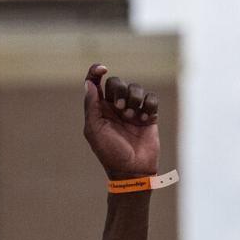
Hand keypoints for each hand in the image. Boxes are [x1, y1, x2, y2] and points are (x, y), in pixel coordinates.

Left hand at [83, 64, 159, 179]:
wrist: (132, 171)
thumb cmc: (110, 153)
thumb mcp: (94, 131)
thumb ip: (91, 106)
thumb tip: (88, 84)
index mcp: (99, 110)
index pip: (95, 83)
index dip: (96, 71)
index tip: (103, 68)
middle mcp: (115, 107)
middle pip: (117, 82)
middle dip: (120, 91)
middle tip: (121, 108)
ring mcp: (133, 110)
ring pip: (136, 88)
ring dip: (135, 99)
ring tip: (133, 117)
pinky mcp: (149, 115)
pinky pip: (151, 98)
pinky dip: (149, 105)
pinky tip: (145, 119)